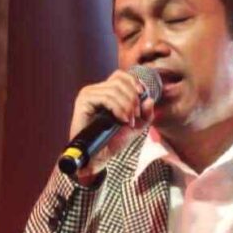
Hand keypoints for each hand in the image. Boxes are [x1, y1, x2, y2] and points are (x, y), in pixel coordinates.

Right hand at [68, 70, 155, 184]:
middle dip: (133, 99)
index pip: (120, 76)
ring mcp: (88, 94)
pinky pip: (106, 98)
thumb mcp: (136, 126)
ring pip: (115, 89)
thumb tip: (149, 99)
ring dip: (127, 106)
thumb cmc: (113, 141)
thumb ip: (145, 113)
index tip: (143, 95)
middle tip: (135, 117)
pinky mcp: (84, 101)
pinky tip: (122, 120)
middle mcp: (96, 90)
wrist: (99, 157)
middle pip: (120, 81)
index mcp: (106, 92)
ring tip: (129, 121)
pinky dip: (118, 108)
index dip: (134, 82)